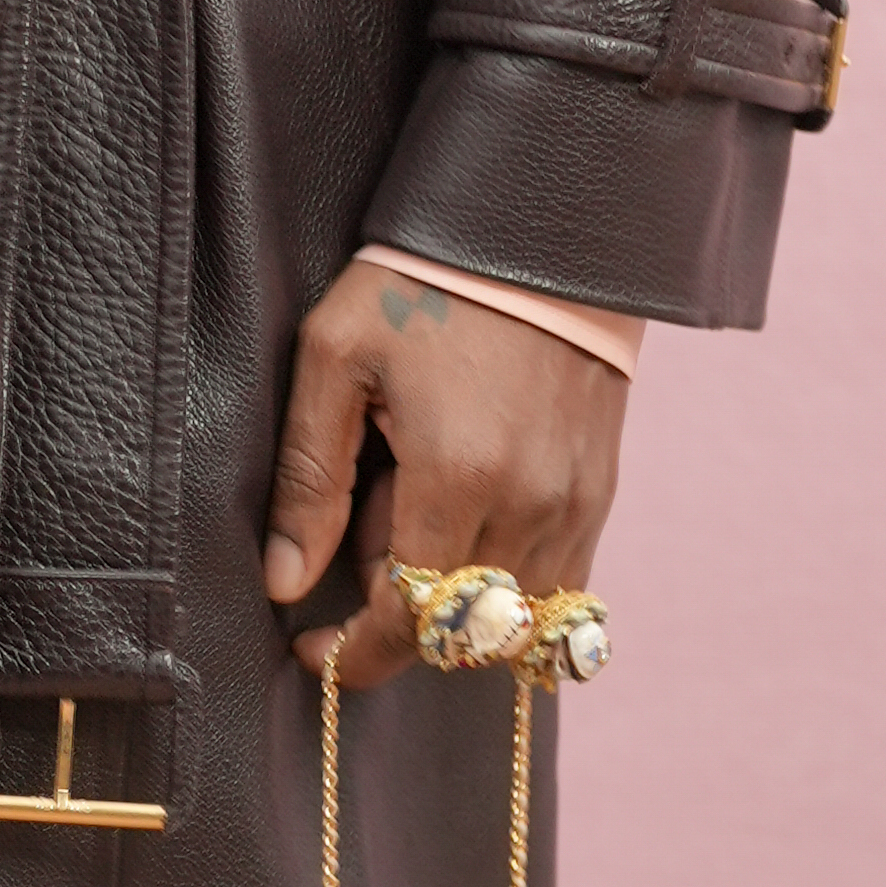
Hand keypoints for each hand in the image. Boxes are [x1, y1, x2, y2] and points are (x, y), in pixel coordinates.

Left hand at [263, 262, 623, 687]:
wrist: (539, 233)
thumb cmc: (423, 285)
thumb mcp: (336, 361)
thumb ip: (309, 480)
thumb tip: (286, 581)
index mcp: (457, 476)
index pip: (410, 620)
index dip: (357, 653)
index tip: (316, 652)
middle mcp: (530, 505)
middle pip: (457, 630)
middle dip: (398, 616)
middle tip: (363, 538)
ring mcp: (575, 504)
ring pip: (511, 622)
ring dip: (454, 605)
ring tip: (415, 518)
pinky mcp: (599, 493)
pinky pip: (557, 586)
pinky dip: (504, 588)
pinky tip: (466, 522)